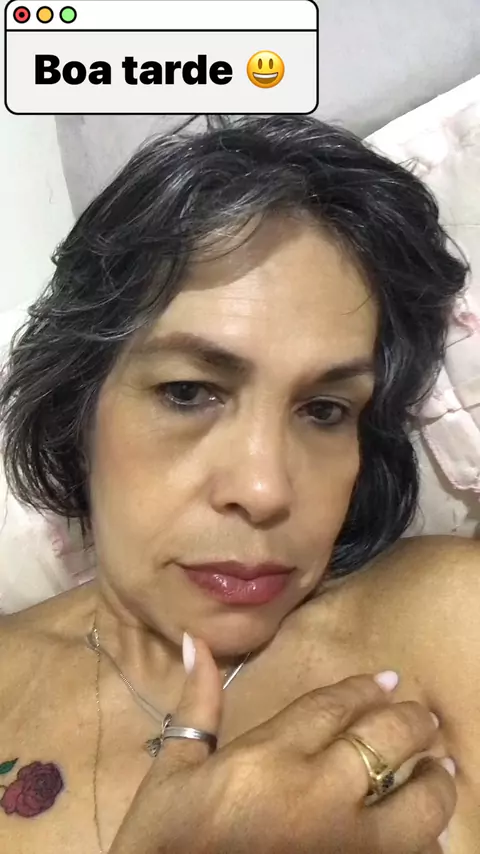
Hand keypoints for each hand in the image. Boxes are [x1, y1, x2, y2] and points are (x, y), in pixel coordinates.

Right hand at [109, 636, 455, 853]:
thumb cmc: (166, 846)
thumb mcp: (171, 774)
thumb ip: (196, 706)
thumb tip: (197, 642)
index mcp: (269, 757)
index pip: (333, 706)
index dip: (364, 689)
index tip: (387, 681)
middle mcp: (318, 793)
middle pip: (385, 740)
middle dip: (411, 722)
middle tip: (423, 717)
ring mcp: (348, 845)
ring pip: (417, 803)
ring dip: (434, 781)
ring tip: (439, 769)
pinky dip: (427, 841)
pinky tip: (429, 833)